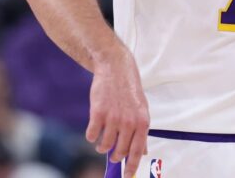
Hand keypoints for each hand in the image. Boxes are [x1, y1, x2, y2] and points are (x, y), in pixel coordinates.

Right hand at [85, 46, 149, 177]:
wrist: (116, 68)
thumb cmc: (129, 90)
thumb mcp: (142, 110)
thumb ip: (141, 131)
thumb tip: (143, 152)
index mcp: (142, 122)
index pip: (137, 152)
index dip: (131, 167)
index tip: (127, 176)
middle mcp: (129, 122)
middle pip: (119, 151)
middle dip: (114, 156)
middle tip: (111, 153)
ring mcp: (113, 118)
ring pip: (104, 145)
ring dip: (102, 146)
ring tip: (102, 140)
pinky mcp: (98, 113)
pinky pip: (92, 135)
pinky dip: (92, 136)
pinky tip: (95, 129)